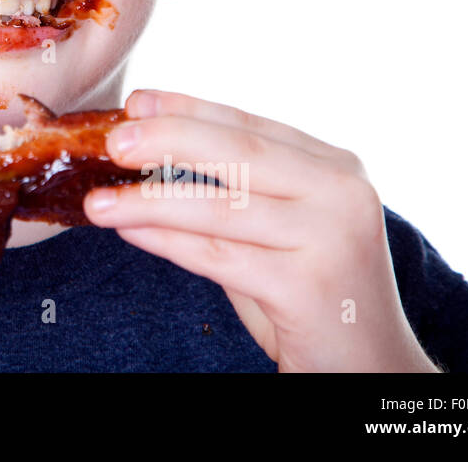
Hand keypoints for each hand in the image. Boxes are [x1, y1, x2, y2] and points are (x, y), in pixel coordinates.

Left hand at [83, 89, 438, 371]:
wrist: (368, 367)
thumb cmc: (308, 293)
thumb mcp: (280, 227)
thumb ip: (236, 191)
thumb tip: (148, 155)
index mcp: (336, 168)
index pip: (249, 125)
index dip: (188, 109)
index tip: (136, 100)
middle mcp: (342, 193)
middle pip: (238, 153)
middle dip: (167, 140)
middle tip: (112, 139)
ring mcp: (331, 237)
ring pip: (221, 207)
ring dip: (149, 201)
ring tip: (99, 200)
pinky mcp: (310, 286)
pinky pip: (219, 256)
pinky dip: (167, 241)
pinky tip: (129, 231)